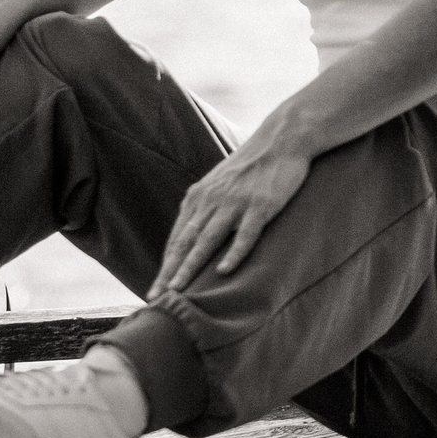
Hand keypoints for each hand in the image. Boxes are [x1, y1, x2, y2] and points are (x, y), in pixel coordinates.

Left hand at [153, 141, 310, 293]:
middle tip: (156, 298)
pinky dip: (234, 253)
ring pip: (208, 240)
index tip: (155, 290)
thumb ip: (206, 208)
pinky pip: (245, 233)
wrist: (282, 139)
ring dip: (191, 267)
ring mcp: (235, 202)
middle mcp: (212, 200)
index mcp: (199, 196)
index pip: (177, 237)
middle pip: (185, 242)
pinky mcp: (260, 204)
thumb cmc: (252, 166)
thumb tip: (194, 237)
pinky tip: (224, 271)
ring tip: (178, 291)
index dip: (165, 265)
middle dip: (169, 272)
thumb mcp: (221, 184)